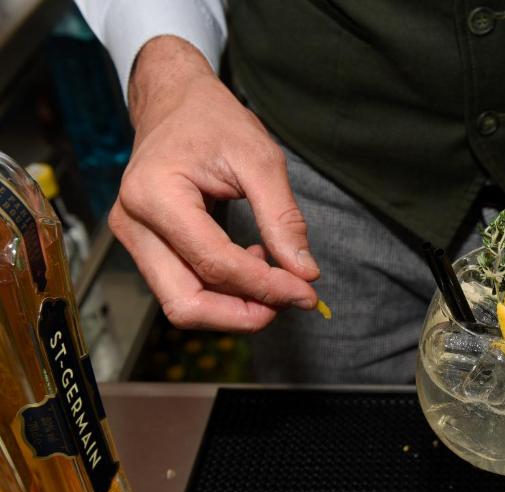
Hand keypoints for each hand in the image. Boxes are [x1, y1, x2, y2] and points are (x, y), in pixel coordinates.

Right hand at [109, 36, 319, 332]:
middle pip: (186, 302)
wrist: (174, 101)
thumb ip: (283, 219)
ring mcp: (133, 238)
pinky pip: (183, 288)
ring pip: (183, 304)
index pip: (215, 264)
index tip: (307, 293)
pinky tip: (252, 263)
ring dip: (235, 306)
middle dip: (244, 313)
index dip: (266, 287)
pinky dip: (223, 291)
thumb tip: (305, 273)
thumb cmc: (213, 120)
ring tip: (273, 277)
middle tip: (290, 298)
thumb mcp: (260, 159)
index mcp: (154, 195)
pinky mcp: (145, 246)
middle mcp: (132, 223)